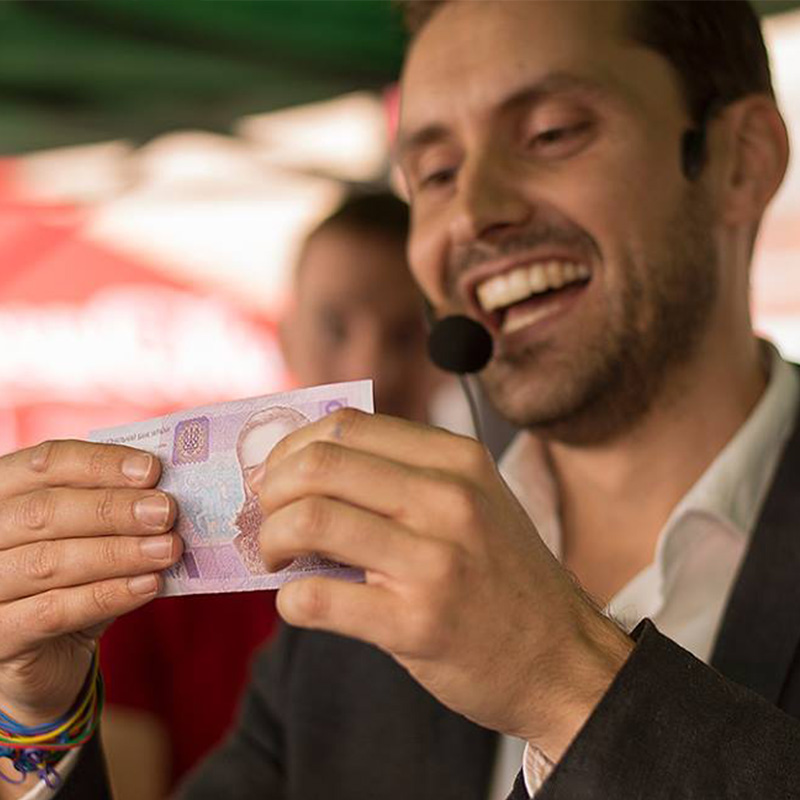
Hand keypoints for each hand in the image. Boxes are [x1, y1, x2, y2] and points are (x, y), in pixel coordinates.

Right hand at [0, 441, 181, 725]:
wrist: (46, 655)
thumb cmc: (73, 580)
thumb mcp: (90, 535)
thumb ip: (115, 509)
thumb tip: (166, 494)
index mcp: (3, 493)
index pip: (46, 464)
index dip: (100, 463)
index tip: (152, 470)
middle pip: (45, 511)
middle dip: (113, 509)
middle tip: (166, 511)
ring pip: (50, 562)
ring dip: (118, 553)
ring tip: (168, 548)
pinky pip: (52, 612)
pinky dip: (106, 595)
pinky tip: (149, 585)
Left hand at [258, 410, 631, 759]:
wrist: (560, 658)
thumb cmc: (502, 576)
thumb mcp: (472, 501)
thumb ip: (402, 476)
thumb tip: (302, 470)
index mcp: (456, 460)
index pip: (346, 425)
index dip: (292, 446)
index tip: (275, 474)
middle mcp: (449, 499)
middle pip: (321, 463)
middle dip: (271, 489)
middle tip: (268, 516)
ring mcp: (435, 561)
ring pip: (311, 520)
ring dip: (272, 539)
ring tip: (279, 558)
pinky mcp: (418, 623)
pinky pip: (318, 598)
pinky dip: (291, 600)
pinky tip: (300, 602)